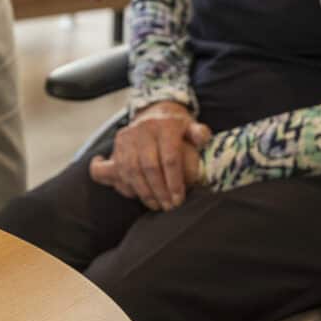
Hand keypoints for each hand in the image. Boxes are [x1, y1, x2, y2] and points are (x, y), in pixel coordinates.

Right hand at [89, 101, 211, 210]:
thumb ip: (200, 133)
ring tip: (156, 205)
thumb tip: (202, 138)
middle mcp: (144, 129)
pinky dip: (130, 186)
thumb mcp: (191, 126)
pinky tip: (143, 197)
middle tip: (168, 207)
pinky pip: (121, 170)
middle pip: (149, 166)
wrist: (154, 114)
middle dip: (159, 191)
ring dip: (144, 192)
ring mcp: (129, 136)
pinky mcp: (118, 143)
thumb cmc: (177, 128)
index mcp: (166, 125)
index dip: (174, 181)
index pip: (170, 158)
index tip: (178, 200)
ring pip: (132, 170)